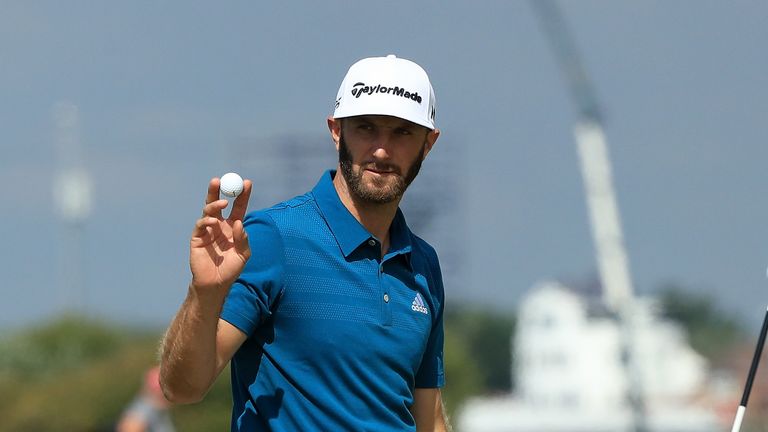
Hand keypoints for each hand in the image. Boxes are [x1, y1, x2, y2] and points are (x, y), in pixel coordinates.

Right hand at [189, 177, 252, 292]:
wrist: (215, 284)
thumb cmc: (231, 269)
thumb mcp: (243, 254)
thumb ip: (243, 239)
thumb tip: (239, 223)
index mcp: (233, 227)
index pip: (238, 207)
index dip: (242, 195)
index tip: (247, 182)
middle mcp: (219, 225)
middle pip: (218, 203)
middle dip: (218, 190)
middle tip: (220, 179)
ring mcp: (207, 230)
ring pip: (208, 210)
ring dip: (214, 204)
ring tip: (222, 204)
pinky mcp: (197, 237)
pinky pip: (201, 224)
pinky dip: (207, 220)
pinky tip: (213, 222)